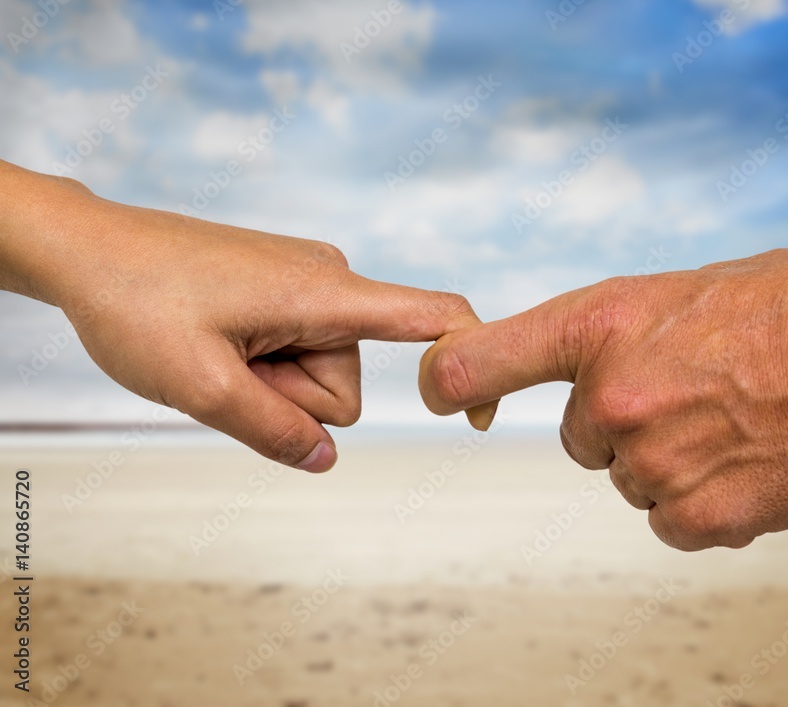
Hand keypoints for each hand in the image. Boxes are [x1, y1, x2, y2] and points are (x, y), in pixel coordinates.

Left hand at [17, 174, 479, 471]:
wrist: (85, 248)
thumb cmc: (137, 304)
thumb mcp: (201, 387)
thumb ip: (274, 432)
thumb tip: (327, 460)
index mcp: (326, 292)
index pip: (431, 316)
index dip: (468, 363)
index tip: (478, 414)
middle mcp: (330, 279)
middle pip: (344, 386)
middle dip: (289, 399)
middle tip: (225, 370)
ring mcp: (307, 282)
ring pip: (316, 375)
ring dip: (268, 383)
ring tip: (213, 352)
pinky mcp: (286, 288)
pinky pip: (296, 351)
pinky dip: (262, 364)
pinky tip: (217, 342)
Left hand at [420, 249, 787, 549]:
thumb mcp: (690, 288)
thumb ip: (621, 328)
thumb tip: (582, 368)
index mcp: (604, 323)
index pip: (477, 361)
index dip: (444, 379)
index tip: (439, 392)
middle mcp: (613, 397)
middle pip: (577, 435)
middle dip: (620, 421)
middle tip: (694, 393)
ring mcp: (651, 464)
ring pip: (627, 477)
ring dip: (666, 460)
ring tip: (736, 422)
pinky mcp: (695, 520)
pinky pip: (668, 518)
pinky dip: (699, 500)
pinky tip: (749, 463)